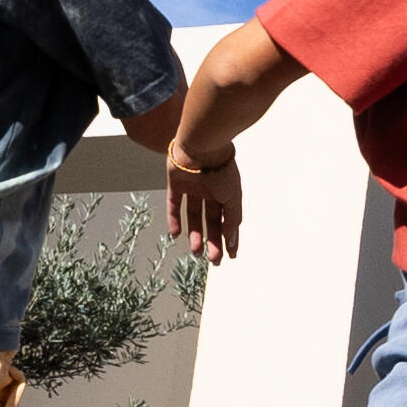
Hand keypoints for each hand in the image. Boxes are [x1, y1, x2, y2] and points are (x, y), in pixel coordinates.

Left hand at [162, 142, 243, 263]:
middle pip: (211, 220)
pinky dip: (174, 219)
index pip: (228, 219)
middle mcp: (210, 190)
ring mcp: (193, 186)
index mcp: (227, 192)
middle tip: (213, 260)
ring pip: (193, 215)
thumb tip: (232, 241)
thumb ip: (232, 219)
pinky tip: (175, 235)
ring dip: (195, 234)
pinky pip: (174, 204)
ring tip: (196, 252)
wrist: (201, 146)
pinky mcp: (176, 183)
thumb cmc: (221, 169)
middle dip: (213, 240)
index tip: (230, 255)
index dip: (229, 237)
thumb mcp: (233, 197)